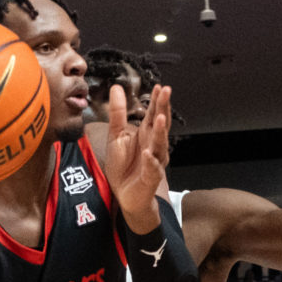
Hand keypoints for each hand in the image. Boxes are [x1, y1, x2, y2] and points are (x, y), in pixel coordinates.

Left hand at [104, 83, 171, 233]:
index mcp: (146, 133)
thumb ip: (118, 113)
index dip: (156, 100)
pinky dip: (151, 161)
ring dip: (160, 132)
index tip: (159, 86)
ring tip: (159, 117)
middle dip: (163, 108)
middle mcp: (154, 145)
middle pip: (160, 124)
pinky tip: (148, 153)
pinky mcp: (151, 177)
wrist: (125, 194)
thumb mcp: (116, 135)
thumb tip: (116, 87)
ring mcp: (155, 161)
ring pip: (160, 144)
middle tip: (166, 92)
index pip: (152, 113)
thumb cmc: (123, 165)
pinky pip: (152, 168)